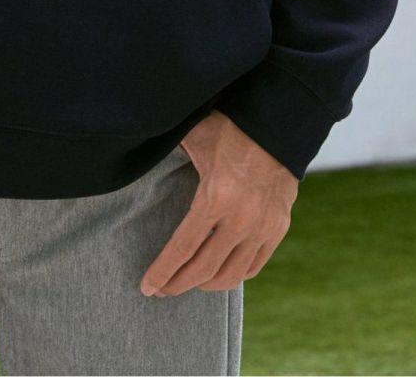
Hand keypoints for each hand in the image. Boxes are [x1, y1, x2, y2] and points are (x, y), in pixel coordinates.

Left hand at [140, 111, 297, 296]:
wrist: (277, 124)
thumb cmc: (230, 128)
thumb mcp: (195, 138)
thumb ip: (170, 154)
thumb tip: (137, 155)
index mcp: (216, 196)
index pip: (183, 248)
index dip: (162, 272)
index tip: (147, 286)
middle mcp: (241, 218)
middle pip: (204, 269)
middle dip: (178, 284)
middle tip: (161, 290)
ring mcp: (263, 227)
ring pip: (230, 275)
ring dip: (205, 285)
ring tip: (189, 282)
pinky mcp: (278, 228)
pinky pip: (253, 266)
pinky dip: (233, 275)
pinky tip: (218, 273)